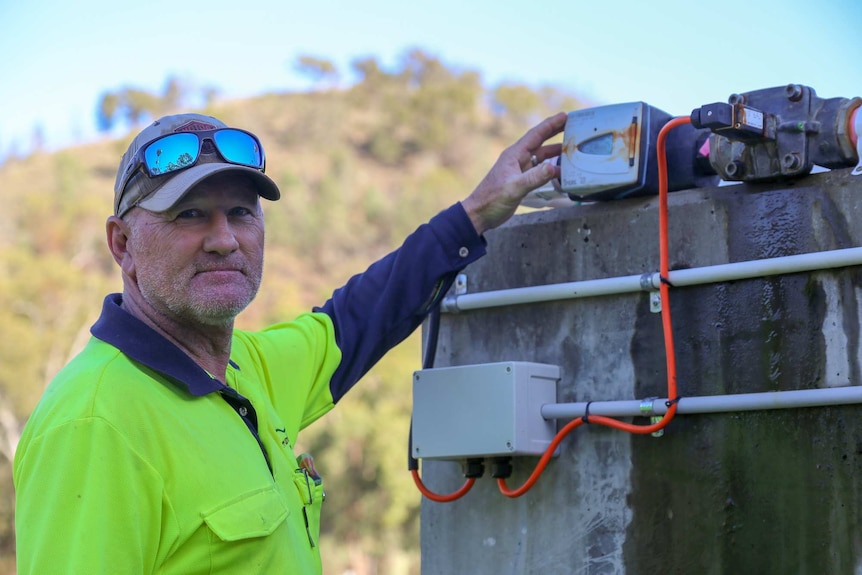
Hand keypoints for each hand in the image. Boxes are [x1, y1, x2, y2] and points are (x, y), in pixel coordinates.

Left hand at [461, 112, 566, 234]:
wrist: (480, 214)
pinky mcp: (522, 181)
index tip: (565, 115)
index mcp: (514, 155)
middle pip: (540, 142)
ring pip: (542, 157)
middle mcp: (518, 159)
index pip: (536, 135)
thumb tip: (553, 167)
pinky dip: (552, 170)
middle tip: (573, 125)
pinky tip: (562, 173)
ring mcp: (520, 170)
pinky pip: (540, 171)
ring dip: (556, 153)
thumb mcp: (514, 188)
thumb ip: (533, 178)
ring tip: (573, 149)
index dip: (551, 124)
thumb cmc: (492, 200)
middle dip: (556, 132)